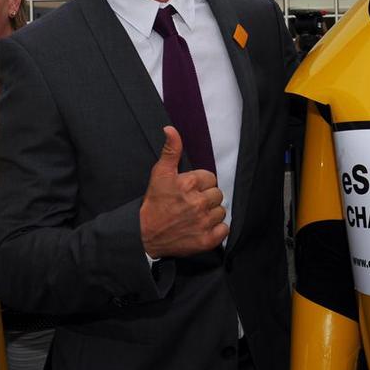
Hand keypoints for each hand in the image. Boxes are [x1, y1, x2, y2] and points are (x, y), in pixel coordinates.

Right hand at [139, 126, 228, 258]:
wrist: (144, 235)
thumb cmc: (154, 203)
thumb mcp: (159, 173)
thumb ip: (170, 150)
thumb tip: (170, 129)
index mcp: (188, 184)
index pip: (210, 178)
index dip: (200, 183)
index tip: (189, 190)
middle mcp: (198, 203)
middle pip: (217, 194)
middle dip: (206, 197)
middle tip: (191, 204)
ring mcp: (203, 222)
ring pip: (221, 211)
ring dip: (212, 213)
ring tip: (196, 216)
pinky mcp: (206, 240)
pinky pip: (224, 229)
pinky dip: (216, 229)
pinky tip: (202, 227)